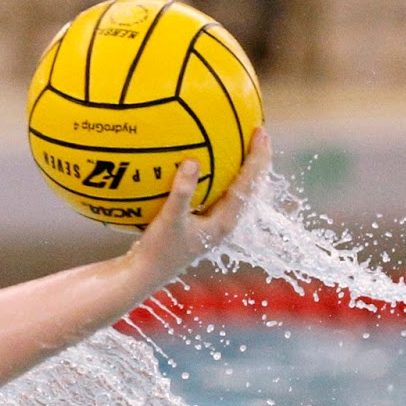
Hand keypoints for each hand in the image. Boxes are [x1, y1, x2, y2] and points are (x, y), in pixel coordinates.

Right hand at [129, 127, 270, 287]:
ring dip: (239, 167)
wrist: (144, 274)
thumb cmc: (158, 251)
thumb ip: (181, 192)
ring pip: (234, 190)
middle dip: (255, 159)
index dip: (257, 158)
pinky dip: (216, 176)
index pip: (249, 184)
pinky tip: (201, 165)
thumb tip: (193, 161)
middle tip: (257, 132)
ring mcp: (213, 223)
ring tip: (239, 144)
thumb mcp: (169, 220)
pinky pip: (215, 193)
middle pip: (249, 185)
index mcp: (225, 221)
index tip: (260, 133)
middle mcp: (224, 221)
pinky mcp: (200, 223)